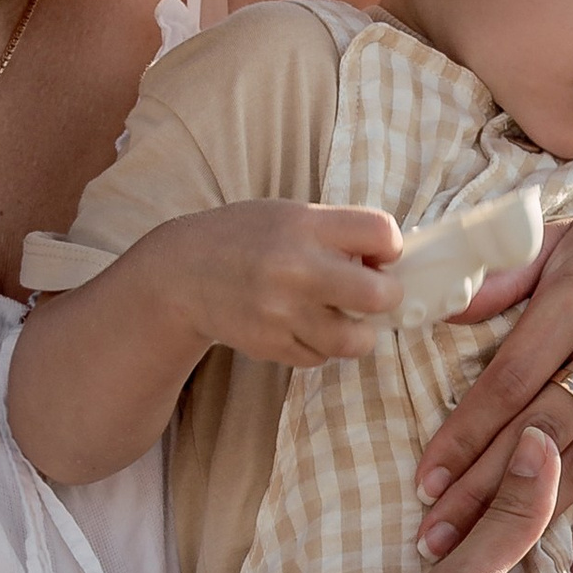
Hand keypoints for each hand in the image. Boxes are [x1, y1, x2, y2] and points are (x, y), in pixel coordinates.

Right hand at [157, 201, 401, 368]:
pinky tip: (303, 326)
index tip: (378, 255)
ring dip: (357, 331)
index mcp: (305, 225)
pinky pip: (320, 358)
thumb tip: (391, 265)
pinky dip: (320, 346)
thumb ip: (337, 233)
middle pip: (381, 295)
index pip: (382, 233)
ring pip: (355, 340)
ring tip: (341, 315)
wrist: (182, 273)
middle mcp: (296, 268)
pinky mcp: (269, 345)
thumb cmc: (246, 238)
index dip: (390, 247)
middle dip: (386, 295)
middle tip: (372, 292)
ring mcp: (282, 312)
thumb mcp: (290, 215)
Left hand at [412, 214, 572, 572]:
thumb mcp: (563, 240)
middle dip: (483, 489)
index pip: (511, 377)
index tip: (425, 480)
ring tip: (481, 555)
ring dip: (531, 518)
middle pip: (541, 430)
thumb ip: (503, 274)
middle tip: (433, 536)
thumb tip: (439, 305)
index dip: (465, 433)